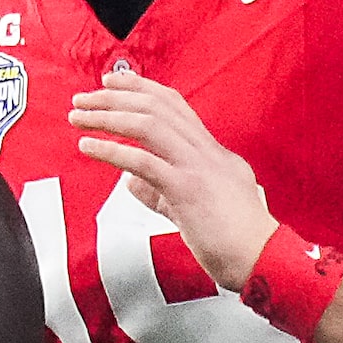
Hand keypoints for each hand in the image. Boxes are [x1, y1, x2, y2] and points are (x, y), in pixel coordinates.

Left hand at [70, 71, 275, 290]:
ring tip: (79, 117)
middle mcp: (207, 153)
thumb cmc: (237, 242)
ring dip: (107, 117)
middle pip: (157, 106)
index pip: (174, 105)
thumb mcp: (195, 208)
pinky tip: (89, 147)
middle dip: (115, 96)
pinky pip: (143, 162)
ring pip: (148, 125)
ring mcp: (198, 169)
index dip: (140, 88)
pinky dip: (111, 150)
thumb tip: (130, 182)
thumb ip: (160, 192)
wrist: (264, 261)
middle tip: (84, 96)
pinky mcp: (188, 190)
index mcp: (212, 153)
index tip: (112, 82)